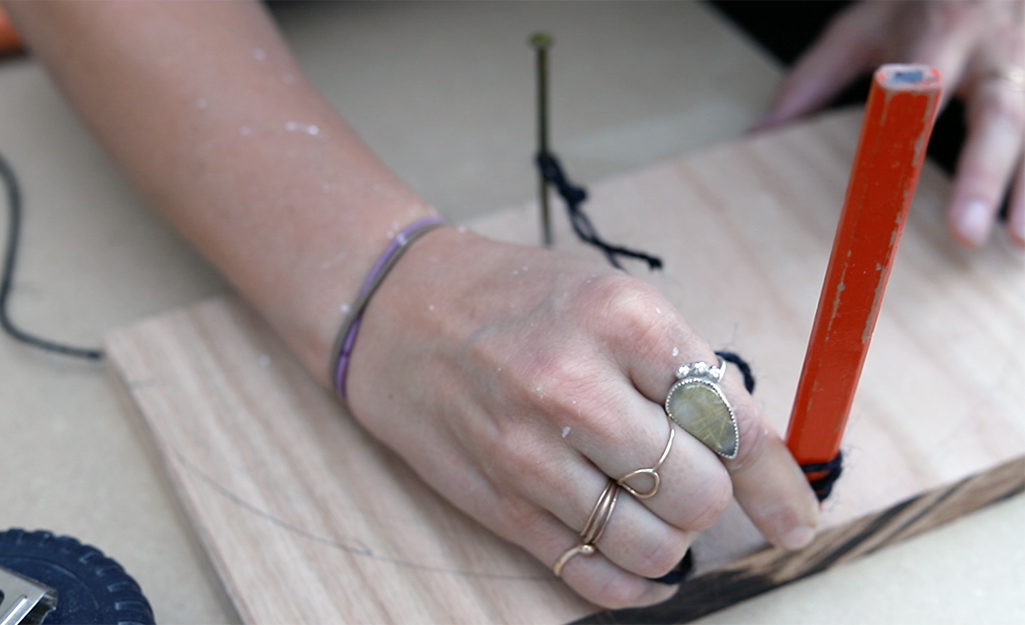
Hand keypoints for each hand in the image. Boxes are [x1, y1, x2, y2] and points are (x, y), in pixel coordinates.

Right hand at [345, 228, 819, 607]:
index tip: (796, 515)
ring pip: (655, 546)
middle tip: (689, 474)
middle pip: (700, 492)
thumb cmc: (515, 297)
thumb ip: (682, 368)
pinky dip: (634, 583)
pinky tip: (639, 561)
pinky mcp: (500, 503)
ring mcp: (531, 453)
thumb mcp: (609, 296)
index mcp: (622, 319)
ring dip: (672, 539)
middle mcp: (575, 386)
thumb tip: (755, 455)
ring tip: (652, 506)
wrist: (398, 310)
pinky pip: (593, 577)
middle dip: (711, 496)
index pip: (733, 421)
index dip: (778, 480)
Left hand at [757, 0, 1024, 249]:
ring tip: (1017, 241)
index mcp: (943, 30)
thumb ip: (814, 80)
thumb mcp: (863, 27)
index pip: (923, 88)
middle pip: (998, 113)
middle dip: (983, 175)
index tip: (894, 179)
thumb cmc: (922, 3)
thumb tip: (760, 133)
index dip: (909, 134)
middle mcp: (998, 49)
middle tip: (963, 232)